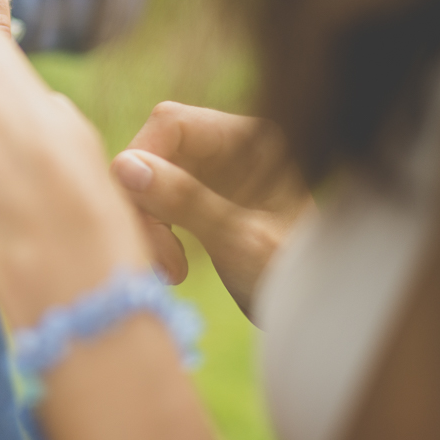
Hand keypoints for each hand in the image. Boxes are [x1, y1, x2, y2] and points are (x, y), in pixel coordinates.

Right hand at [110, 102, 313, 316]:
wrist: (316, 315)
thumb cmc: (292, 277)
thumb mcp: (238, 239)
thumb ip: (183, 198)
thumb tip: (123, 165)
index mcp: (250, 138)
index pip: (172, 123)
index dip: (143, 160)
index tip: (139, 214)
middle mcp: (230, 146)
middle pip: (157, 150)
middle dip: (145, 202)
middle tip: (159, 258)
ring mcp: (215, 172)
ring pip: (150, 179)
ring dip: (147, 223)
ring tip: (171, 271)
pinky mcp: (203, 199)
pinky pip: (158, 202)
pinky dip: (156, 233)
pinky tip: (174, 268)